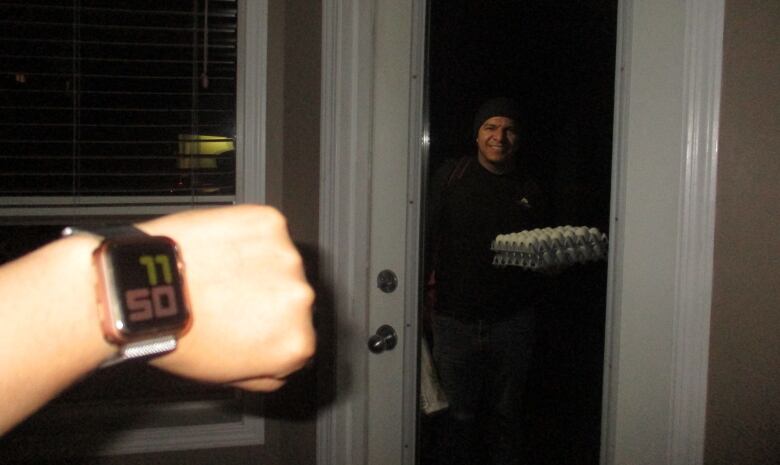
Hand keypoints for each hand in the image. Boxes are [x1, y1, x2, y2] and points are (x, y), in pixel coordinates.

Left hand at [140, 205, 315, 390]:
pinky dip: (249, 237)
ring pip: (282, 264)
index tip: (251, 329)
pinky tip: (221, 251)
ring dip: (260, 267)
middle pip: (294, 300)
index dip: (272, 335)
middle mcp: (300, 299)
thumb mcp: (227, 377)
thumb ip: (266, 373)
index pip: (301, 339)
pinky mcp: (270, 224)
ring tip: (220, 275)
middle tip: (230, 302)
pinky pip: (267, 230)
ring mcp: (287, 257)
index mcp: (296, 343)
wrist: (143, 287)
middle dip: (268, 300)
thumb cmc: (176, 332)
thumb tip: (279, 364)